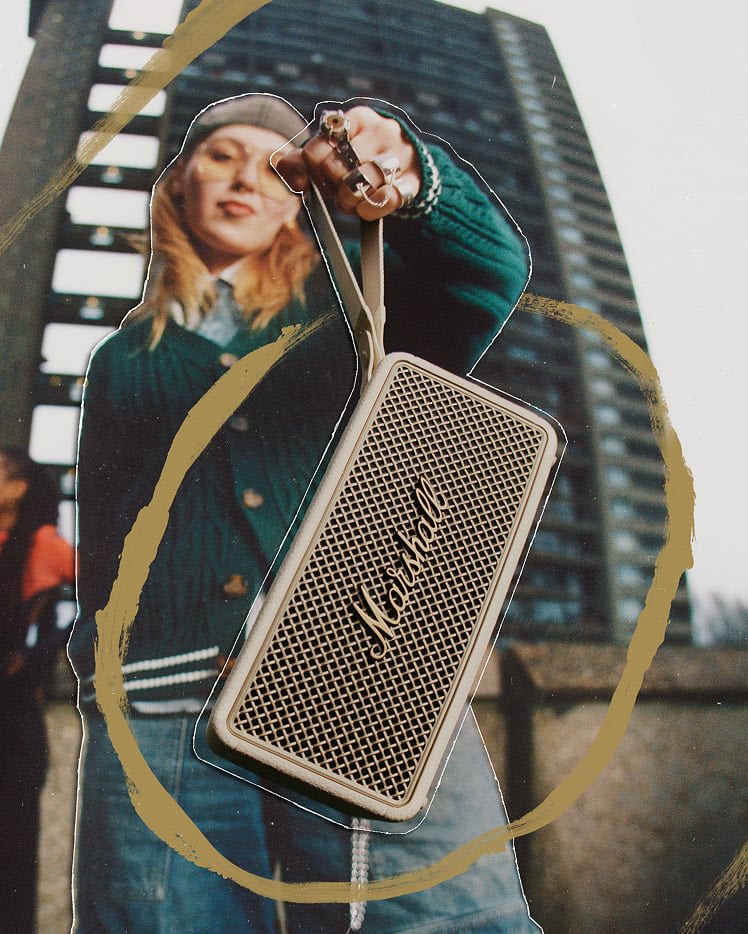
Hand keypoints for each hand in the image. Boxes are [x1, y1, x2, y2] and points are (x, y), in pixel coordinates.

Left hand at [275, 106, 421, 220]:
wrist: (411, 165)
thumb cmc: (361, 159)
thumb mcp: (333, 153)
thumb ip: (301, 159)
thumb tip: (284, 167)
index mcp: (356, 119)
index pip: (319, 145)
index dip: (313, 167)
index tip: (320, 175)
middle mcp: (381, 131)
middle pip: (339, 164)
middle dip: (332, 185)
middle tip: (336, 191)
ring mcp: (400, 155)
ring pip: (364, 179)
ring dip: (349, 199)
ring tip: (350, 201)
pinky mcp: (413, 181)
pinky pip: (387, 198)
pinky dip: (369, 209)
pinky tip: (364, 209)